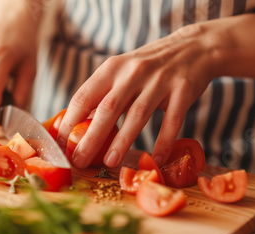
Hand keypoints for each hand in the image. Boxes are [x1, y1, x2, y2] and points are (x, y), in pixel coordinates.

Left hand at [57, 24, 215, 168]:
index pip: (84, 96)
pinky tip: (155, 159)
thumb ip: (104, 96)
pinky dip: (163, 141)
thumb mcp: (122, 72)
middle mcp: (133, 72)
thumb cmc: (149, 67)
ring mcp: (159, 81)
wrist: (193, 48)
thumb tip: (78, 127)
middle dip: (91, 138)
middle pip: (108, 108)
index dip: (70, 121)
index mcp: (112, 68)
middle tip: (79, 160)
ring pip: (137, 114)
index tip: (61, 144)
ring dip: (122, 141)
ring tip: (110, 163)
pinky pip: (172, 120)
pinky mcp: (183, 90)